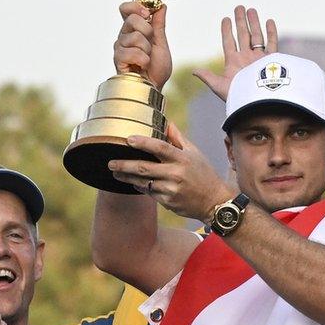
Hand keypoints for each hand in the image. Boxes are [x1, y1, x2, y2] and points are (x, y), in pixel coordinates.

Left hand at [108, 122, 235, 222]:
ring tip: (116, 173)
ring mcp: (171, 189)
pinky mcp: (168, 201)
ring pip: (143, 182)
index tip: (128, 139)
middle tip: (110, 163)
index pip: (159, 147)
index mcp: (182, 158)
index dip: (143, 142)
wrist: (214, 200)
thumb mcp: (194, 153)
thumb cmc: (204, 173)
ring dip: (127, 177)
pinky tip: (133, 183)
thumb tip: (166, 122)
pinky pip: (149, 192)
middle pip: (143, 167)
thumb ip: (178, 138)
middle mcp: (176, 173)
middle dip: (124, 165)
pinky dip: (140, 187)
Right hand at [113, 2, 170, 89]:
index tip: (147, 13)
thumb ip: (159, 24)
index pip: (126, 9)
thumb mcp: (162, 43)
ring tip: (146, 60)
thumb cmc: (156, 68)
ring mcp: (119, 47)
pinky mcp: (117, 59)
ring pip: (135, 36)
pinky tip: (141, 67)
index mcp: (133, 29)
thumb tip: (161, 5)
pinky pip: (132, 52)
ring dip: (147, 50)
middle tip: (150, 46)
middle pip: (132, 19)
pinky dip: (143, 60)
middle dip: (148, 32)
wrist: (154, 87)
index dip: (136, 7)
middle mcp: (123, 36)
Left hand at [192, 5, 277, 100]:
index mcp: (233, 62)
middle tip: (239, 7)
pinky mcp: (271, 60)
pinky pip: (272, 44)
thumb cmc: (239, 96)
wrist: (258, 102)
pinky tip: (269, 21)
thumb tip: (193, 71)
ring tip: (251, 10)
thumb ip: (208, 77)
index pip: (229, 42)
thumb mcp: (220, 86)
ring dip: (254, 23)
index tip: (225, 19)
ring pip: (257, 36)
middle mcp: (246, 58)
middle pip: (243, 35)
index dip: (226, 30)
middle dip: (241, 21)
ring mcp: (259, 58)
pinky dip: (272, 33)